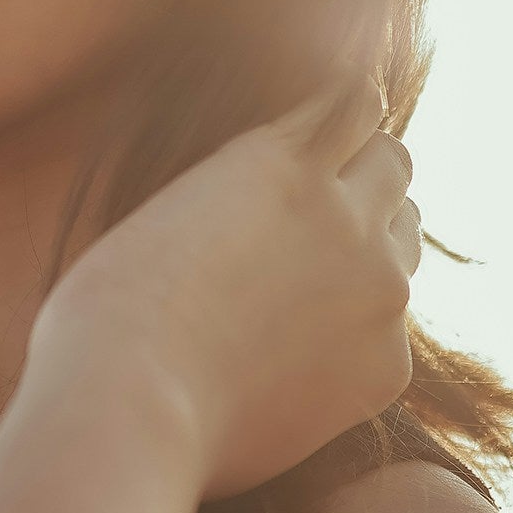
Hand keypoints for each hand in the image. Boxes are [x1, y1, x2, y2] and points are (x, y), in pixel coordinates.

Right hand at [27, 73, 421, 500]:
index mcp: (281, 157)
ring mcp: (379, 289)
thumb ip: (235, 200)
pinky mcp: (387, 364)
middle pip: (394, 166)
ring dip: (371, 251)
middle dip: (363, 182)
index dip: (338, 129)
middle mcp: (346, 211)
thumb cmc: (108, 317)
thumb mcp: (167, 218)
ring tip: (308, 293)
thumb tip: (262, 216)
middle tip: (318, 222)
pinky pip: (389, 335)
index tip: (321, 151)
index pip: (354, 104)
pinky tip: (295, 368)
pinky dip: (356, 341)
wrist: (129, 407)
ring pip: (404, 244)